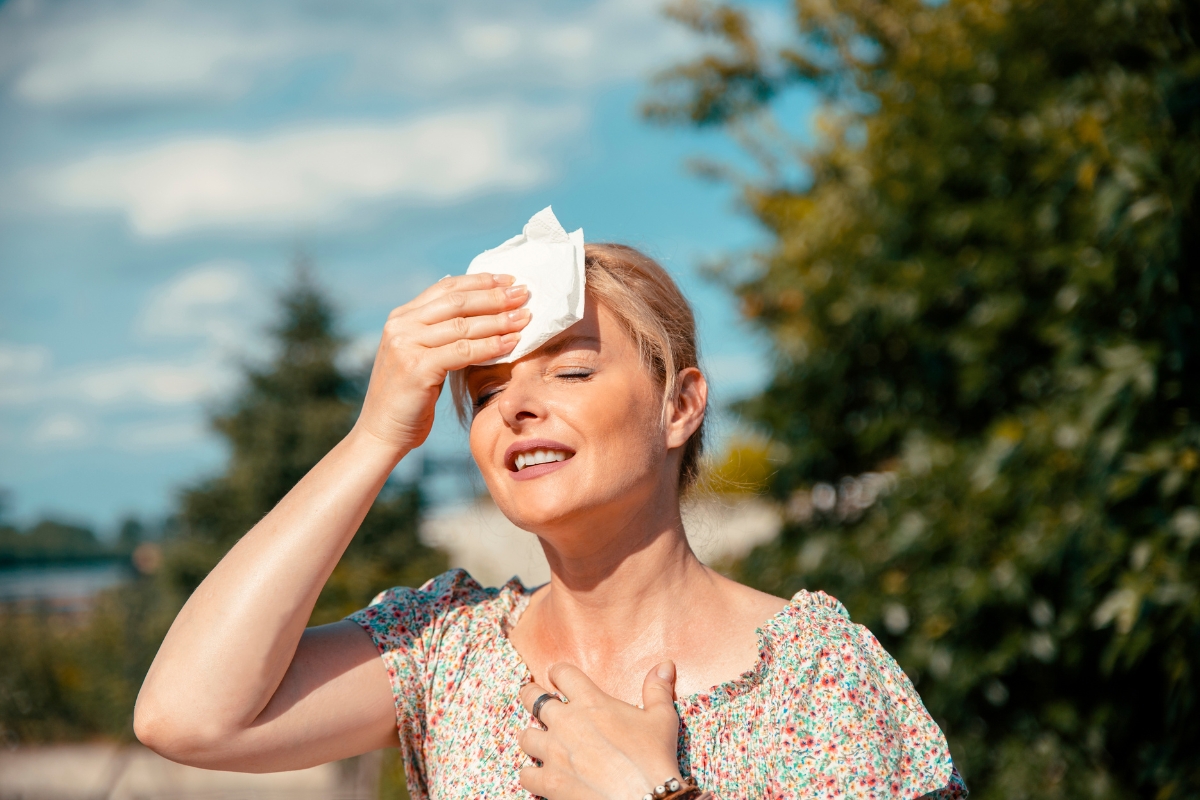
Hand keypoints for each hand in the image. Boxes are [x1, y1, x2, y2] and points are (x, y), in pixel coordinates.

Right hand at [354, 273, 529, 453]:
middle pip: (457, 302)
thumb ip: (438, 333)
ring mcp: (406, 345)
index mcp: (401, 317)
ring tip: (525, 318)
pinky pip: (463, 351)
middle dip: (494, 296)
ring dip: (498, 320)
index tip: (509, 280)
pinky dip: (491, 345)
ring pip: (463, 325)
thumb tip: (474, 308)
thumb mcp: (420, 356)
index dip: (480, 281)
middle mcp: (401, 326)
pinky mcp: (416, 368)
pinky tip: (512, 343)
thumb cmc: (408, 399)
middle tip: (524, 294)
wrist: (381, 433)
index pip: (446, 289)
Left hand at [518, 662, 682, 799]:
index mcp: (590, 701)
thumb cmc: (654, 757)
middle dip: (531, 694)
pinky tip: (539, 775)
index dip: (558, 672)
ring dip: (531, 736)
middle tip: (532, 696)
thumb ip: (658, 689)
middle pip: (532, 698)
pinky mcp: (549, 782)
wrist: (644, 798)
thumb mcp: (662, 718)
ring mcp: (554, 752)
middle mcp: (566, 722)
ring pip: (525, 736)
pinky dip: (531, 775)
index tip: (556, 675)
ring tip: (537, 739)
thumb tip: (666, 664)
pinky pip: (525, 774)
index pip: (562, 673)